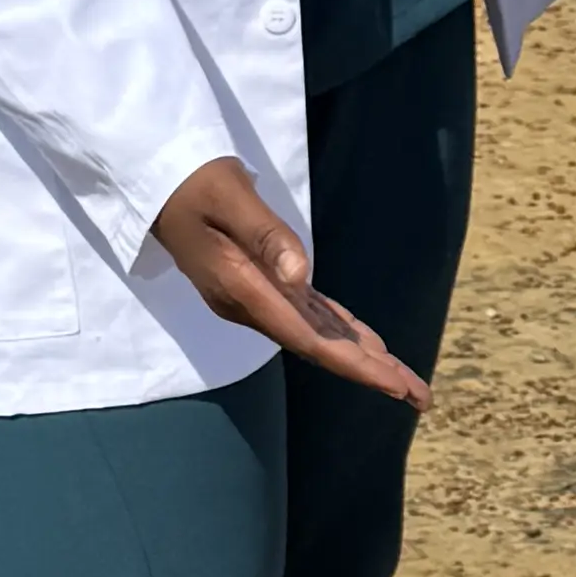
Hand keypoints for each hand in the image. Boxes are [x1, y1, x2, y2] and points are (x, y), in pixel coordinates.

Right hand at [150, 155, 429, 407]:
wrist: (155, 184)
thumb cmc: (193, 180)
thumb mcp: (230, 195)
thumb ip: (265, 235)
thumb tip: (301, 277)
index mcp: (241, 287)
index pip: (306, 336)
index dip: (352, 363)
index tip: (392, 384)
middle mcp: (248, 303)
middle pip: (317, 345)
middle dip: (368, 371)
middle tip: (419, 396)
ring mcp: (252, 298)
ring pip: (315, 334)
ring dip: (359, 357)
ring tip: (404, 380)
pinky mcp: (257, 285)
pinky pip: (306, 315)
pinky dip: (339, 331)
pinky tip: (366, 344)